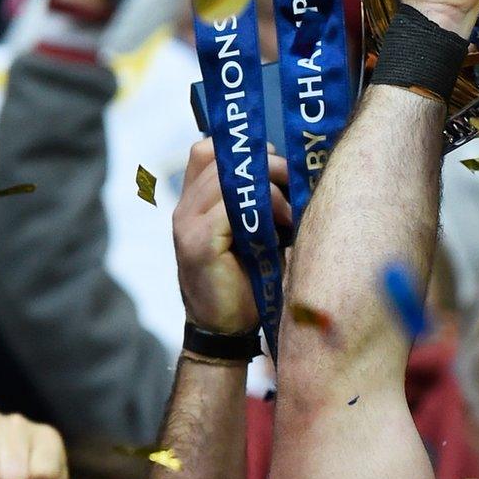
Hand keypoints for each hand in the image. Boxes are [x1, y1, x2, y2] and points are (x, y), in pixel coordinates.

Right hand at [174, 138, 292, 335]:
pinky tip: (280, 229)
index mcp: (193, 203)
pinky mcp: (198, 243)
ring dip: (269, 189)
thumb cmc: (245, 281)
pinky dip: (262, 211)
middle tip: (294, 181)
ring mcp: (186, 225)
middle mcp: (184, 209)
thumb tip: (288, 170)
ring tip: (291, 212)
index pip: (204, 150)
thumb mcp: (251, 234)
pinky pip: (231, 208)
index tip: (273, 160)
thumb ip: (256, 202)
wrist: (225, 330)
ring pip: (227, 180)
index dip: (239, 148)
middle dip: (266, 165)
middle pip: (220, 160)